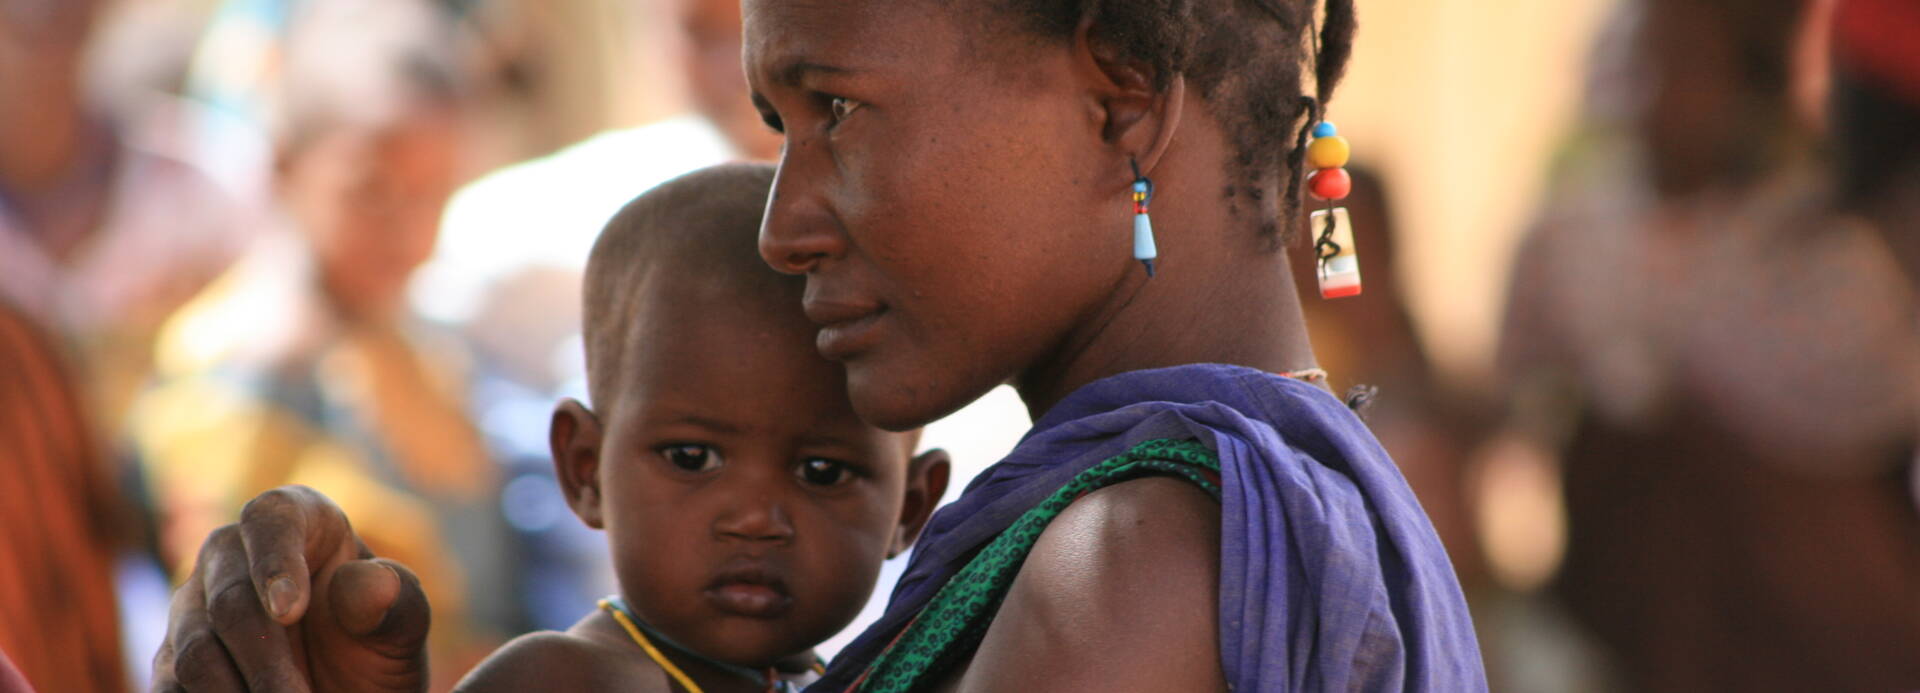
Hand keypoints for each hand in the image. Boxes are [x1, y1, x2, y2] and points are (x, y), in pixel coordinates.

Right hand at [152, 486, 430, 691]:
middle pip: (229, 600)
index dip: (275, 561)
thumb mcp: (403, 623)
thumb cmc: (377, 640)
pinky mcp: (172, 661)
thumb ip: (396, 600)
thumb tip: (372, 584)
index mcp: (296, 521)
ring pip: (194, 653)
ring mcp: (193, 608)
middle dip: (266, 661)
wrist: (347, 688)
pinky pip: (171, 687)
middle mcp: (231, 555)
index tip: (290, 612)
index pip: (270, 518)